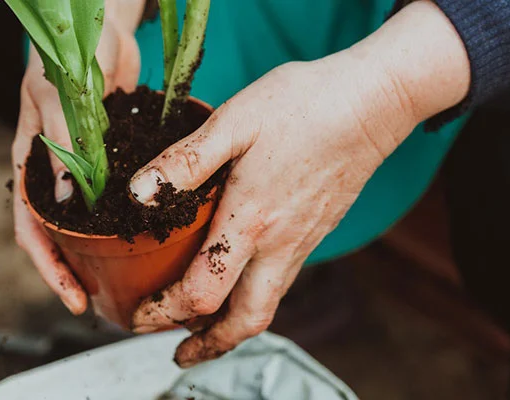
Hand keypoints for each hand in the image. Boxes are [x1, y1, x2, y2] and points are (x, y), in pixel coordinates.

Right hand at [12, 2, 142, 314]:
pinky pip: (113, 196)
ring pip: (87, 221)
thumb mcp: (58, 98)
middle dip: (75, 270)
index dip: (48, 267)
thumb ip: (62, 144)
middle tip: (102, 299)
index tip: (72, 297)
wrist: (101, 26)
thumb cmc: (69, 54)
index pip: (30, 228)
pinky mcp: (110, 156)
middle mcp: (55, 171)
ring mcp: (83, 166)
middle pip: (58, 234)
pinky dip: (124, 217)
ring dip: (100, 250)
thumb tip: (67, 201)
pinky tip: (148, 233)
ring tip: (126, 278)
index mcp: (30, 162)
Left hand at [129, 0, 469, 366]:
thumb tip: (137, 195)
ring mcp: (302, 242)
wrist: (372, 102)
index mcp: (251, 221)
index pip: (202, 293)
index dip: (164, 313)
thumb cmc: (303, 106)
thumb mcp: (234, 123)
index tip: (138, 317)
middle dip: (207, 346)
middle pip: (245, 321)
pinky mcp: (315, 232)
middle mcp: (280, 244)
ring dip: (230, 328)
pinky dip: (252, 298)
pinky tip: (238, 279)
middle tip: (177, 354)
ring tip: (201, 330)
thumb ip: (185, 163)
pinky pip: (281, 282)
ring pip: (266, 306)